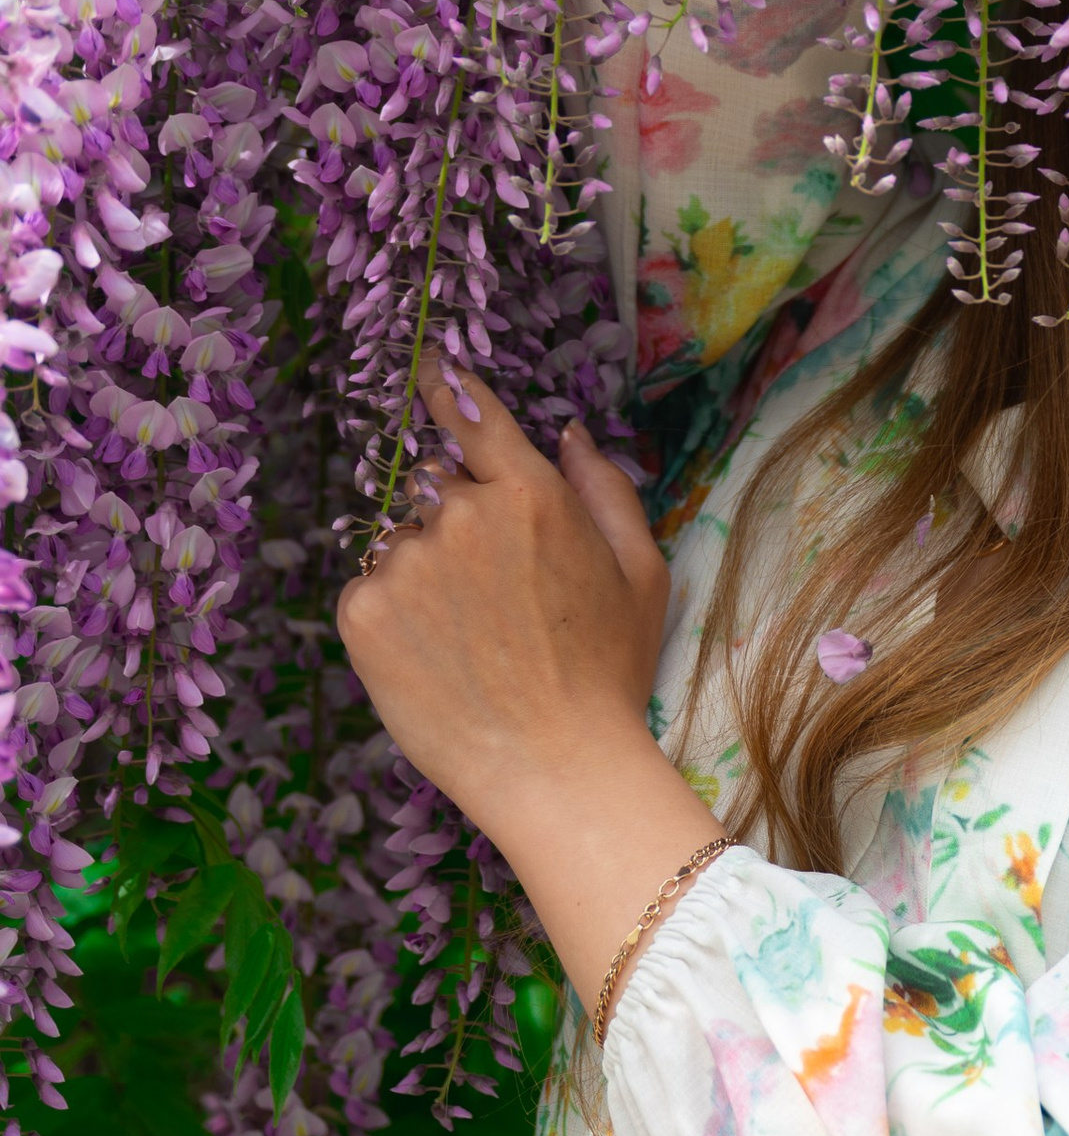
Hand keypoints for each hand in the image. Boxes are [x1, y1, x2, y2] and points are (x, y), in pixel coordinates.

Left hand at [337, 363, 670, 844]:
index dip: (447, 386)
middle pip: (440, 492)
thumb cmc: (607, 673)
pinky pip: (369, 590)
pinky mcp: (361, 612)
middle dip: (459, 527)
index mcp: (530, 492)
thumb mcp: (640, 571)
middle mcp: (460, 513)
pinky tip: (435, 658)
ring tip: (468, 641)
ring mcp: (404, 562)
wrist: (554, 766)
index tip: (430, 368)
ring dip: (425, 575)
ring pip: (403, 544)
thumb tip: (567, 432)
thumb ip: (605, 487)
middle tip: (495, 601)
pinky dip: (393, 616)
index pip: (473, 415)